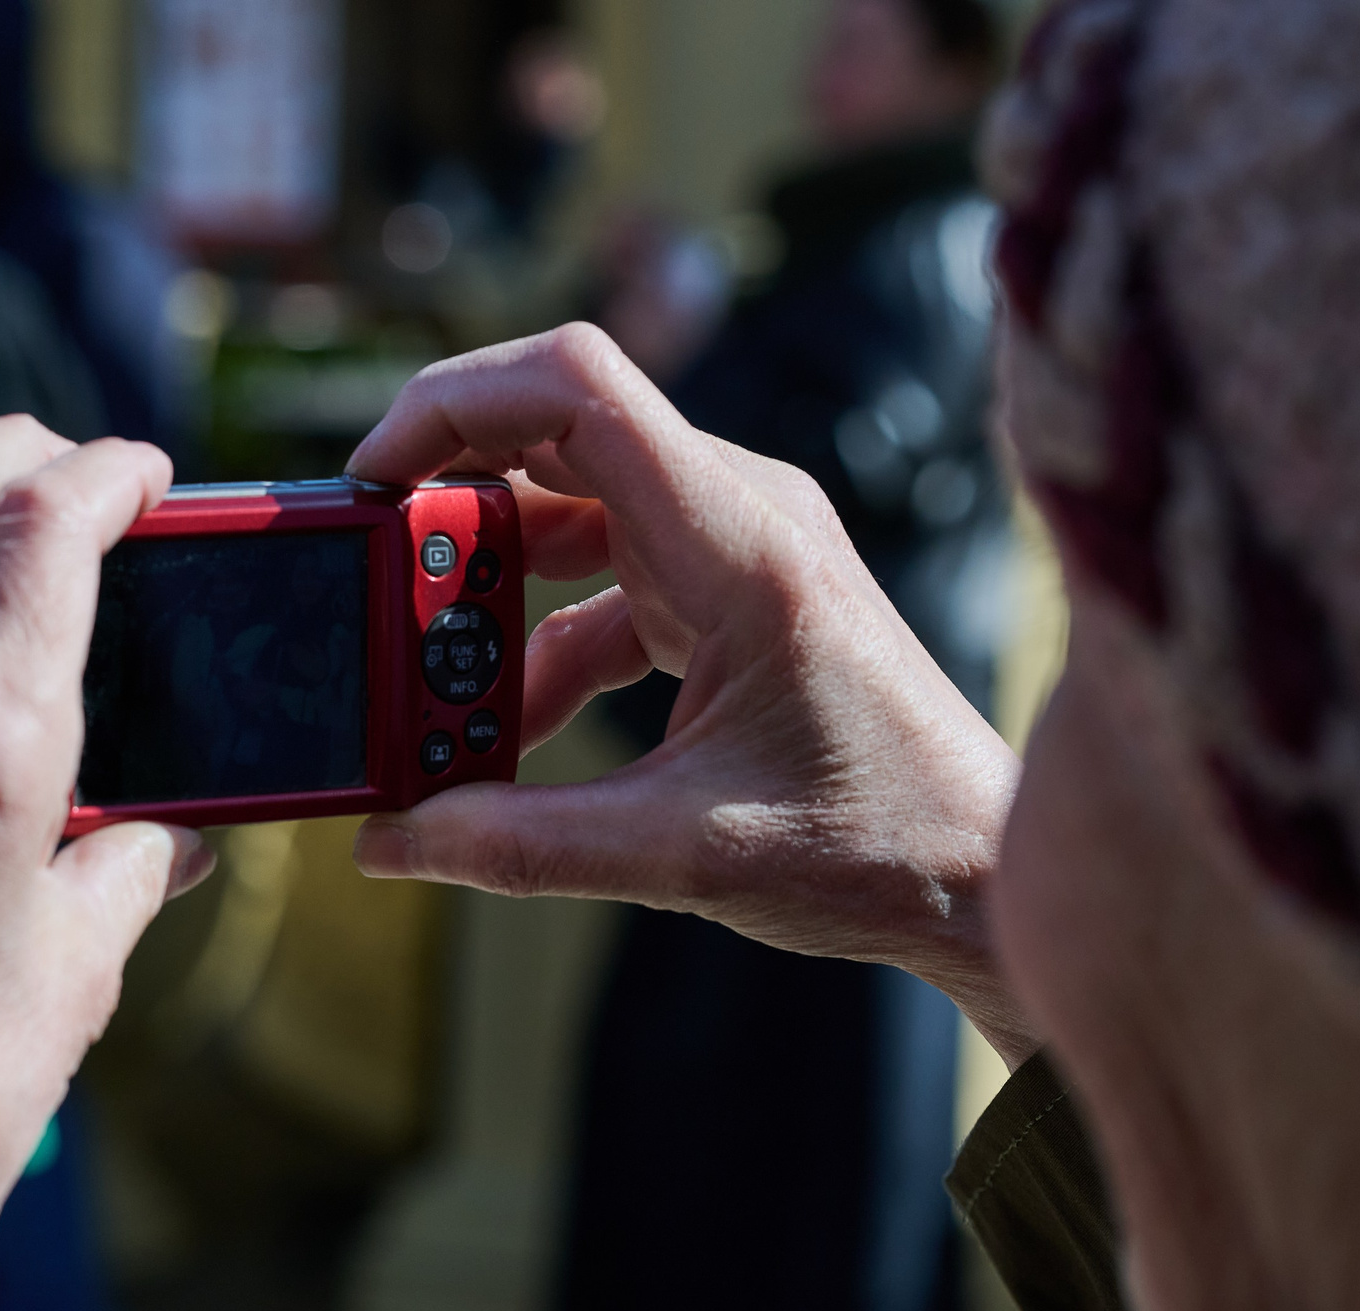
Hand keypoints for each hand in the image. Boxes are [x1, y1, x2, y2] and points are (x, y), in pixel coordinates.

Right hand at [346, 325, 1035, 1062]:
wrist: (987, 876)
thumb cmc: (881, 846)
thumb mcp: (682, 856)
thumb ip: (522, 845)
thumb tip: (392, 843)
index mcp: (741, 542)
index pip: (577, 385)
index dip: (454, 403)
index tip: (372, 480)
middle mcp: (740, 515)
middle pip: (556, 440)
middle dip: (450, 511)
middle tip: (379, 598)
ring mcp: (737, 550)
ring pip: (572, 517)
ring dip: (491, 593)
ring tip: (433, 687)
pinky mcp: (732, 598)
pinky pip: (605, 584)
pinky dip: (541, 644)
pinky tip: (507, 737)